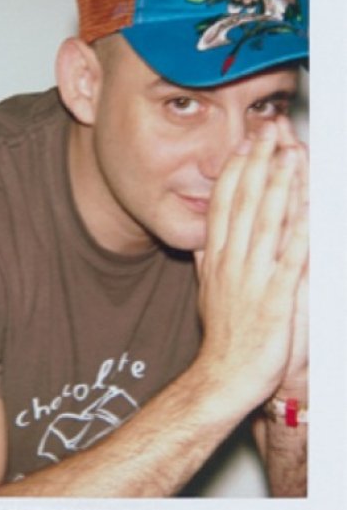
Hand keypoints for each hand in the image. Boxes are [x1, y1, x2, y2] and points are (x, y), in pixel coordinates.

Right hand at [194, 121, 308, 411]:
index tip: (244, 146)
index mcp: (216, 259)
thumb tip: (200, 241)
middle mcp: (232, 261)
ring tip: (289, 155)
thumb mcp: (206, 293)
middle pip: (245, 205)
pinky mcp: (276, 299)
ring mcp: (253, 278)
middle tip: (268, 133)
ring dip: (279, 187)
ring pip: (267, 223)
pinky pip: (290, 259)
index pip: (223, 206)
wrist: (224, 376)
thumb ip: (205, 263)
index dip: (235, 173)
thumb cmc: (222, 336)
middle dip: (258, 166)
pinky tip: (308, 208)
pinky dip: (300, 232)